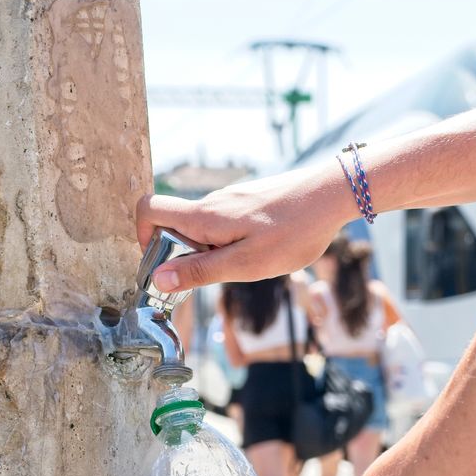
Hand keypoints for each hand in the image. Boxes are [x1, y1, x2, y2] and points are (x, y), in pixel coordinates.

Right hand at [136, 162, 356, 290]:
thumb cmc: (293, 233)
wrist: (332, 196)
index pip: (149, 209)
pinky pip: (227, 222)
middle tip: (220, 273)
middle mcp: (212, 202)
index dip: (143, 236)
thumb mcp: (246, 264)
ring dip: (215, 250)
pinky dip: (233, 240)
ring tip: (252, 262)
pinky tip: (265, 249)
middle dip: (186, 253)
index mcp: (204, 217)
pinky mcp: (250, 199)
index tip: (162, 263)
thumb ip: (200, 272)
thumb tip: (158, 279)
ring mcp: (232, 198)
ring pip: (205, 226)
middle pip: (176, 224)